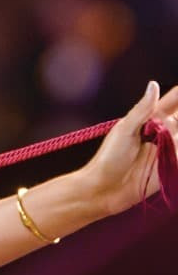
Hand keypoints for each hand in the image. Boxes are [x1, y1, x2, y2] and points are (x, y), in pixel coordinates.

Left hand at [77, 81, 177, 216]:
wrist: (104, 190)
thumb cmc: (109, 158)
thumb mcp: (125, 131)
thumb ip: (142, 110)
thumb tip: (153, 84)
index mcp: (152, 118)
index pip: (175, 99)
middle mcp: (165, 132)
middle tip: (166, 129)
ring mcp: (171, 149)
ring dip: (177, 136)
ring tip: (165, 141)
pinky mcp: (174, 166)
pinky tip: (174, 147)